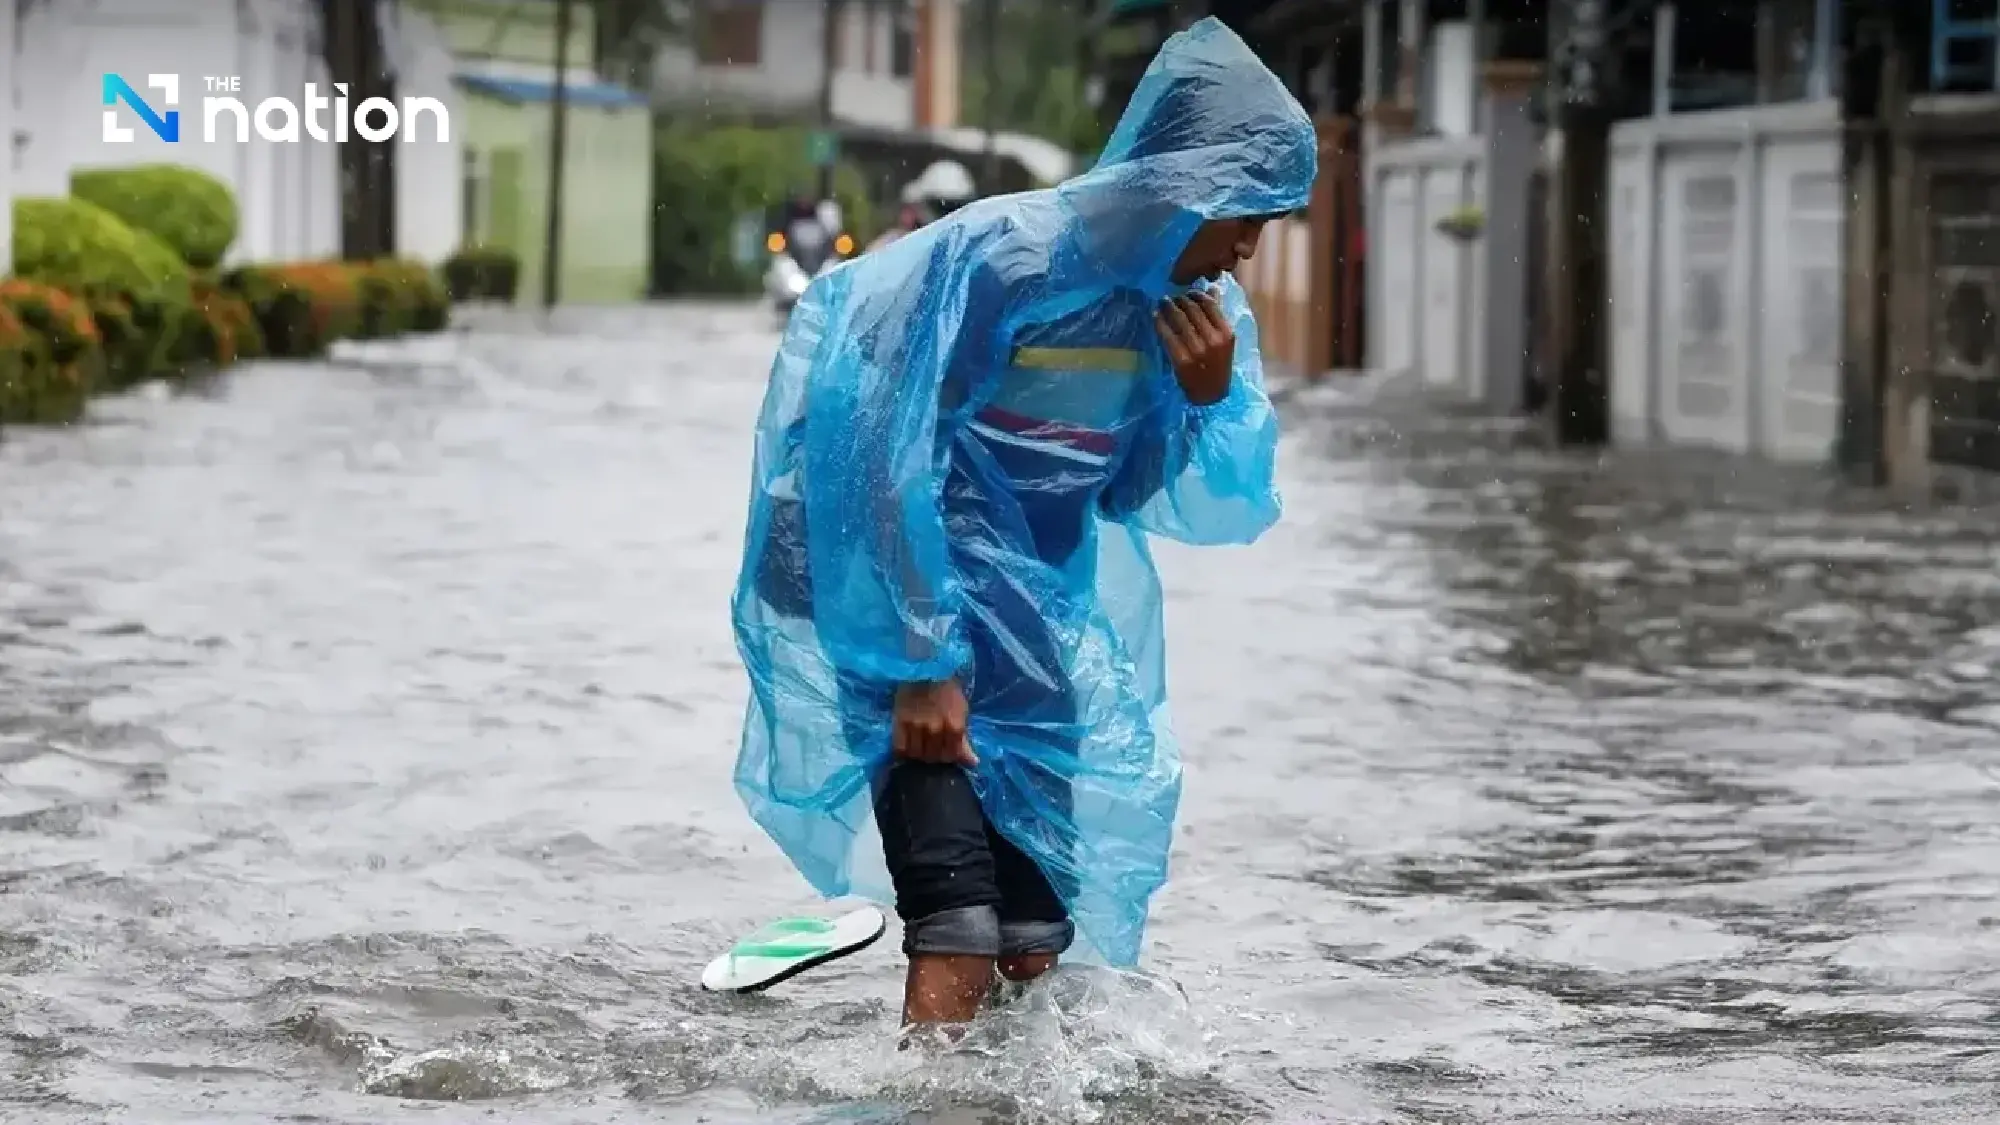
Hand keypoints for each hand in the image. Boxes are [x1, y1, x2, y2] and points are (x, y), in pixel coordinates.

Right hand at [892, 679, 976, 765]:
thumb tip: (972, 763)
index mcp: (955, 726)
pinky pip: (900, 748)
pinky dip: (903, 752)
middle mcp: (936, 729)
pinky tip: (906, 746)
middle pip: (933, 758)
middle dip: (933, 756)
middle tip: (931, 747)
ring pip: (916, 755)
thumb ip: (964, 740)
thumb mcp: (961, 712)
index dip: (948, 756)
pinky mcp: (900, 722)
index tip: (944, 750)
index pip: (951, 756)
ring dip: (918, 754)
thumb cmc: (947, 689)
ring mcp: (916, 726)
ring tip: (919, 746)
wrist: (925, 668)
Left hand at [1154, 291, 1234, 405]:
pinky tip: (1156, 316)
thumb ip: (1218, 315)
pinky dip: (1160, 323)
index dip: (1195, 294)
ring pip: (1179, 320)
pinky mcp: (1182, 360)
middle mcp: (1213, 340)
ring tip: (1162, 303)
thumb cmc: (1218, 365)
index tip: (1187, 293)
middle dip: (1179, 300)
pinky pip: (1168, 336)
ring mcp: (1197, 350)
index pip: (1209, 305)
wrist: (1211, 395)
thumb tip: (1212, 289)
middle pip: (1192, 310)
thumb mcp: (1224, 340)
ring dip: (1168, 308)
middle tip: (1170, 297)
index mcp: (1226, 333)